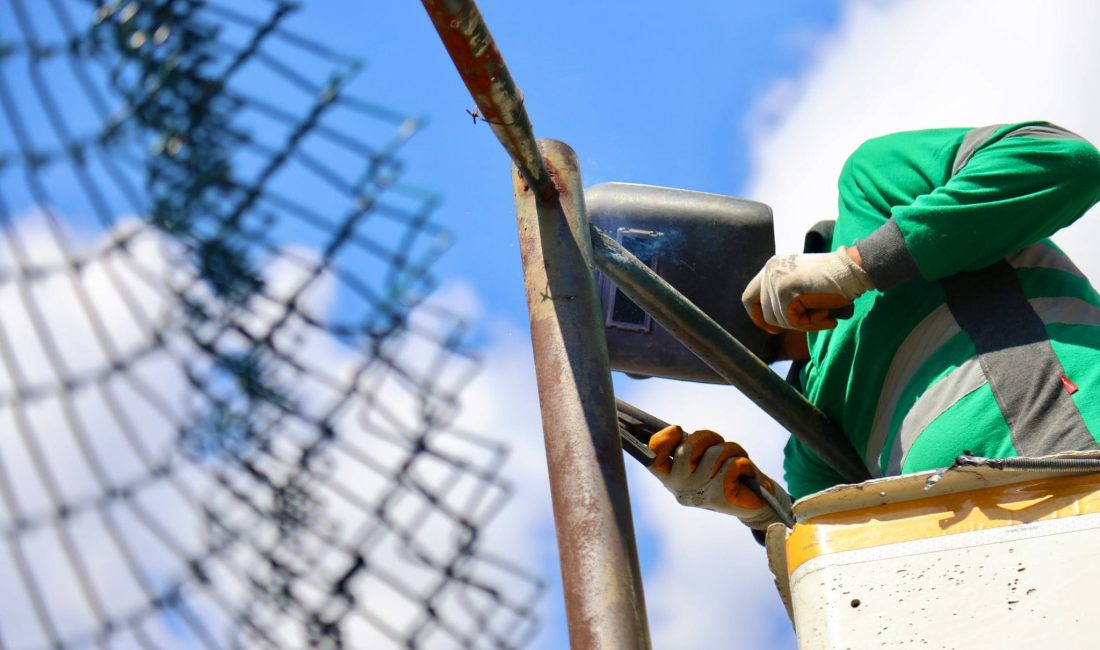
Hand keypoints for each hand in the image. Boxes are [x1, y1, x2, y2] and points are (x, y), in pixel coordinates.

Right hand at [648, 425, 790, 529]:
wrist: (754, 502)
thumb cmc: (725, 472)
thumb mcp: (702, 458)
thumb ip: (688, 447)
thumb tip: (676, 430)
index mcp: (671, 478)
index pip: (653, 460)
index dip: (662, 440)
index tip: (678, 429)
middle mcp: (681, 488)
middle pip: (685, 451)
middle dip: (706, 437)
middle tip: (717, 443)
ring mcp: (699, 494)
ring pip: (714, 454)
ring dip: (729, 449)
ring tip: (734, 459)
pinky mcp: (721, 497)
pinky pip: (732, 464)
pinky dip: (742, 461)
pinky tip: (742, 474)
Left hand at [741, 246, 872, 332]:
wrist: (855, 268)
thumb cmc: (834, 279)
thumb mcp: (800, 283)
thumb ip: (783, 296)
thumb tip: (770, 323)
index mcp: (771, 267)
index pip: (749, 296)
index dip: (757, 316)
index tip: (772, 330)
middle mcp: (770, 271)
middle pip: (767, 314)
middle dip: (790, 323)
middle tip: (814, 318)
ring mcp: (776, 280)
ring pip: (781, 320)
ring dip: (804, 323)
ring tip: (824, 310)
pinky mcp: (787, 291)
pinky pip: (793, 322)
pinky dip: (812, 324)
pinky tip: (827, 314)